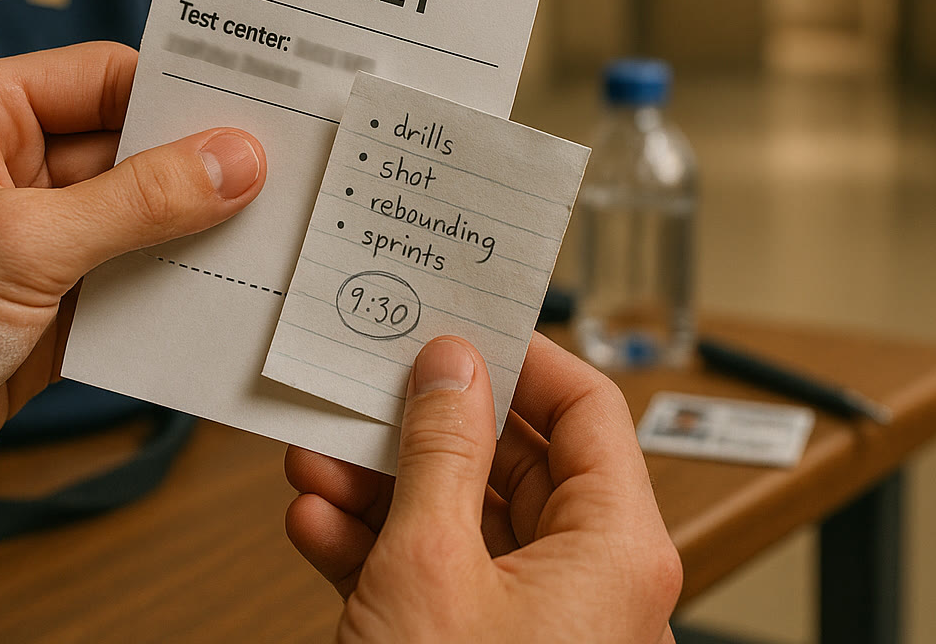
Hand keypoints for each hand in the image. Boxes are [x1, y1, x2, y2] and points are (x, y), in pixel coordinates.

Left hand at [0, 41, 265, 531]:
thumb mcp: (20, 244)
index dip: (190, 92)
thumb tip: (236, 159)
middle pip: (133, 153)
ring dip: (195, 243)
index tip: (275, 107)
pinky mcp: (38, 315)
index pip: (111, 79)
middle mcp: (7, 170)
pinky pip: (121, 293)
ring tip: (286, 247)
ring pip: (135, 228)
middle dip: (207, 173)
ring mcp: (26, 245)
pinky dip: (167, 301)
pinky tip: (231, 310)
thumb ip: (137, 202)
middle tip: (302, 182)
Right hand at [285, 334, 681, 642]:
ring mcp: (531, 620)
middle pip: (512, 461)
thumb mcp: (433, 562)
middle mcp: (587, 579)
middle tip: (370, 386)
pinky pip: (435, 575)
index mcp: (615, 546)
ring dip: (383, 485)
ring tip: (320, 458)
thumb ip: (441, 449)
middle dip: (425, 426)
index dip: (525, 355)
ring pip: (462, 518)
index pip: (588, 409)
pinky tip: (319, 523)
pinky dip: (374, 546)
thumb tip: (452, 366)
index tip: (464, 322)